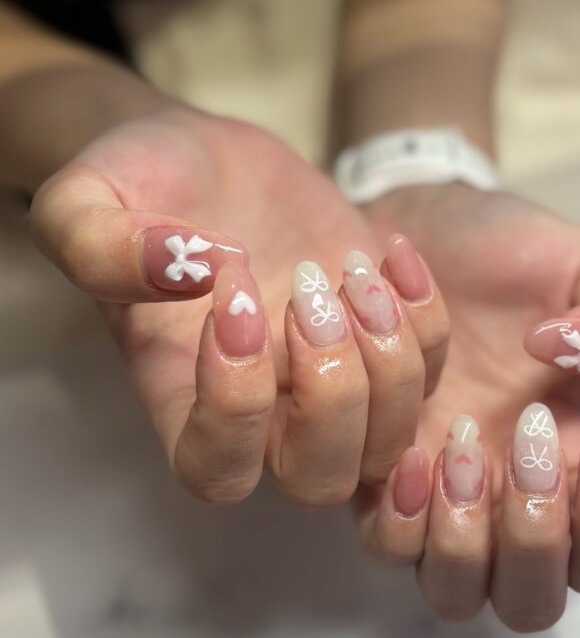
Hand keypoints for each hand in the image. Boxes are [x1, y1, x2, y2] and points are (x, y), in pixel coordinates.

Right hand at [29, 106, 449, 503]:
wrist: (211, 158)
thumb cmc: (143, 184)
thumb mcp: (89, 200)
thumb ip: (101, 246)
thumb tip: (195, 275)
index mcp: (183, 400)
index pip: (216, 469)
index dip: (236, 404)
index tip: (235, 289)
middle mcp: (266, 412)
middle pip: (321, 479)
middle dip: (332, 392)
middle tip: (312, 290)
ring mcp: (330, 382)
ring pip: (389, 443)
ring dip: (390, 360)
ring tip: (356, 268)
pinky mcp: (379, 342)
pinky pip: (431, 371)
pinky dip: (427, 318)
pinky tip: (391, 250)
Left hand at [354, 184, 579, 629]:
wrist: (408, 231)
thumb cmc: (499, 252)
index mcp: (564, 460)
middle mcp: (498, 497)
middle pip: (527, 601)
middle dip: (534, 534)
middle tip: (523, 433)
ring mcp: (431, 497)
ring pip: (451, 592)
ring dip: (464, 532)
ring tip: (461, 434)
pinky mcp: (368, 478)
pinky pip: (384, 544)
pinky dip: (403, 514)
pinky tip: (411, 447)